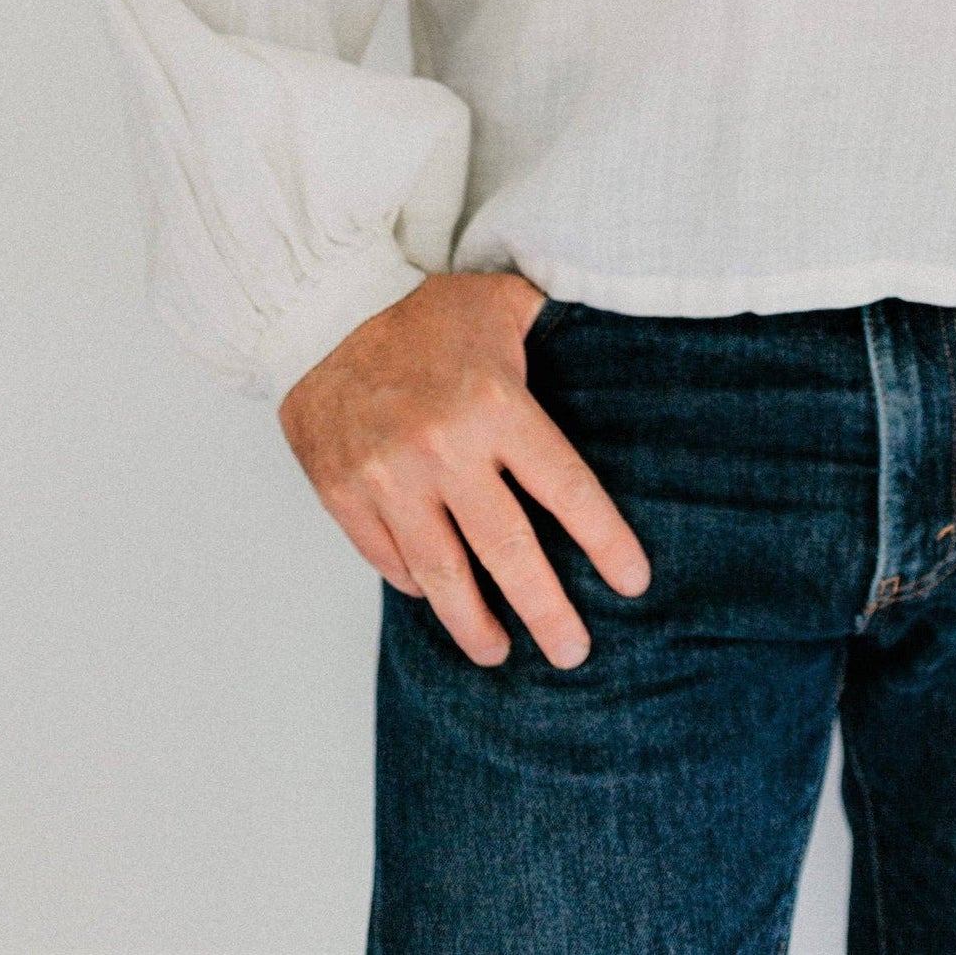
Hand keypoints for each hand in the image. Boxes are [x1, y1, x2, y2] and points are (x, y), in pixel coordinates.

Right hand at [277, 269, 651, 667]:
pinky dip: (418, 584)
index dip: (605, 541)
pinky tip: (440, 596)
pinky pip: (390, 561)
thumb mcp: (503, 302)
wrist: (323, 313)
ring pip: (442, 575)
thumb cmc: (426, 312)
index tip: (632, 583)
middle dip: (547, 611)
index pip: (566, 488)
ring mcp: (388, 478)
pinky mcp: (344, 495)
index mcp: (495, 403)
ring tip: (500, 653)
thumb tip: (620, 325)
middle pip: (508, 551)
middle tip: (572, 653)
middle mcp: (443, 448)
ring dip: (475, 624)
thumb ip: (556, 326)